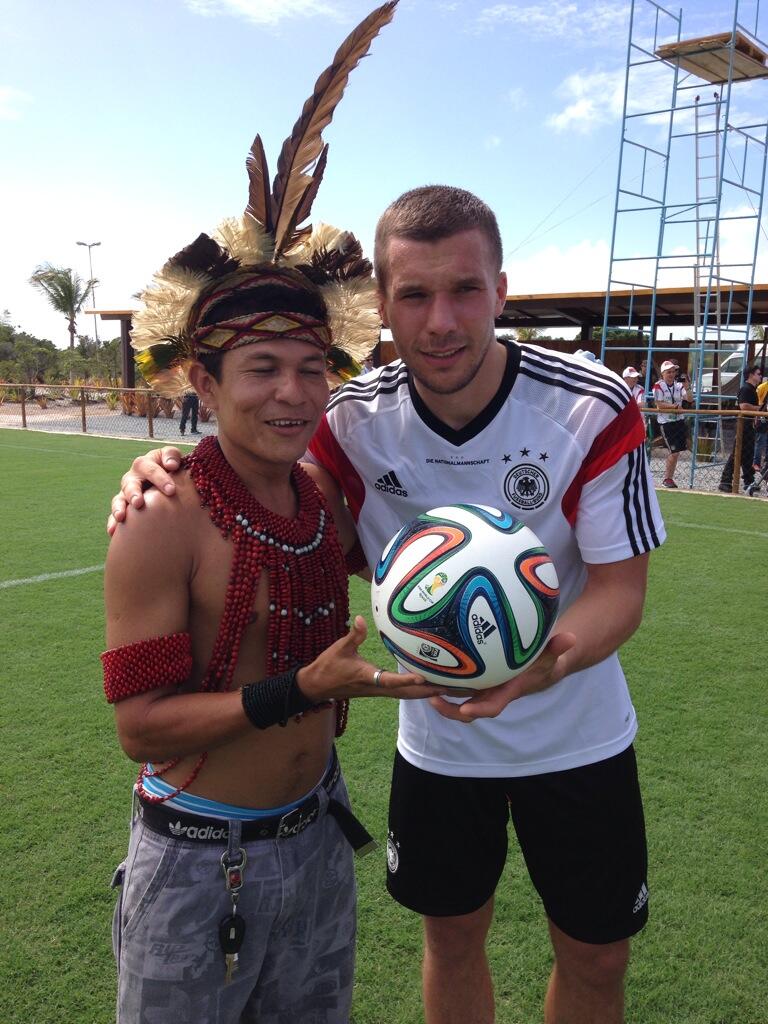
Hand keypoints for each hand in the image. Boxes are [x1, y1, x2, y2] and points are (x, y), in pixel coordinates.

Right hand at [107, 447, 183, 535]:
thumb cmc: (174, 469)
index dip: (159, 478)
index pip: (149, 468)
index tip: (171, 490)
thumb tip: (171, 464)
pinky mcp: (124, 507)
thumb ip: (172, 455)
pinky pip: (115, 515)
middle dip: (133, 493)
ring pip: (119, 499)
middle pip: (130, 484)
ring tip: (121, 517)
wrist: (171, 484)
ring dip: (119, 507)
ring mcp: (126, 493)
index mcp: (145, 464)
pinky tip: (113, 531)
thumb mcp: (174, 458)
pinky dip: (113, 522)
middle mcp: (133, 478)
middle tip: (138, 503)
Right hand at [297, 616, 444, 701]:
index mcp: (369, 678)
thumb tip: (362, 619)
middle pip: (409, 692)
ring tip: (452, 687)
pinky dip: (419, 689)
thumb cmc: (328, 667)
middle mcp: (378, 688)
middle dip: (431, 691)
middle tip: (455, 687)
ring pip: (409, 694)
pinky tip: (432, 685)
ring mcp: (381, 690)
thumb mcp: (340, 648)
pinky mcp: (381, 689)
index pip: (391, 681)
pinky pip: (404, 691)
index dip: (407, 680)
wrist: (317, 687)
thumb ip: (354, 635)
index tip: (424, 678)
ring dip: (429, 692)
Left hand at [428, 631, 575, 722]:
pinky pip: (453, 679)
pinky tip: (422, 659)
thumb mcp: (551, 655)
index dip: (478, 709)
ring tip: (417, 679)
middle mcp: (489, 693)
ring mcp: (479, 687)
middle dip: (446, 707)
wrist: (539, 665)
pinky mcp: (472, 678)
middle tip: (429, 694)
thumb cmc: (544, 660)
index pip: (491, 706)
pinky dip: (440, 674)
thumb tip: (570, 638)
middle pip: (464, 708)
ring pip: (454, 694)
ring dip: (437, 690)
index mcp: (505, 692)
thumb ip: (557, 647)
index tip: (465, 708)